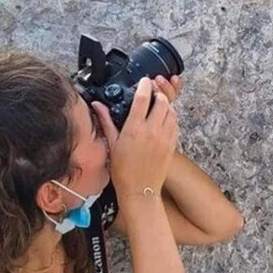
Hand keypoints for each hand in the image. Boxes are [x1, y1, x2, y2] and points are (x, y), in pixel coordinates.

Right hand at [92, 77, 177, 197]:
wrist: (140, 191)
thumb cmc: (123, 171)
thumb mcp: (112, 144)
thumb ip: (106, 121)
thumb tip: (97, 105)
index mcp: (135, 129)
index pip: (143, 98)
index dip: (144, 85)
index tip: (144, 81)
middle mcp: (152, 131)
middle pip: (161, 101)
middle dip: (157, 93)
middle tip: (152, 92)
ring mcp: (164, 137)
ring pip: (171, 111)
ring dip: (166, 104)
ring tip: (158, 104)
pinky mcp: (172, 144)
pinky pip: (176, 123)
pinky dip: (171, 116)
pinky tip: (164, 118)